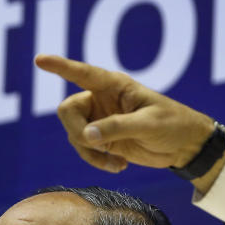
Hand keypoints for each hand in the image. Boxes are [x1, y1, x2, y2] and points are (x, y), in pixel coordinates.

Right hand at [34, 54, 219, 177]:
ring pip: (73, 134)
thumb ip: (116, 128)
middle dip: (77, 131)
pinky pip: (84, 149)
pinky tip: (118, 165)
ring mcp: (100, 120)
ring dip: (89, 152)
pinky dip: (95, 160)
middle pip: (68, 111)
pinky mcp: (102, 139)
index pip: (82, 73)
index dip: (60, 66)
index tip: (39, 59)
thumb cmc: (173, 125)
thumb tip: (86, 136)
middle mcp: (101, 100)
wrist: (185, 147)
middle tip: (95, 145)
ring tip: (115, 163)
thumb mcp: (148, 124)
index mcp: (114, 86)